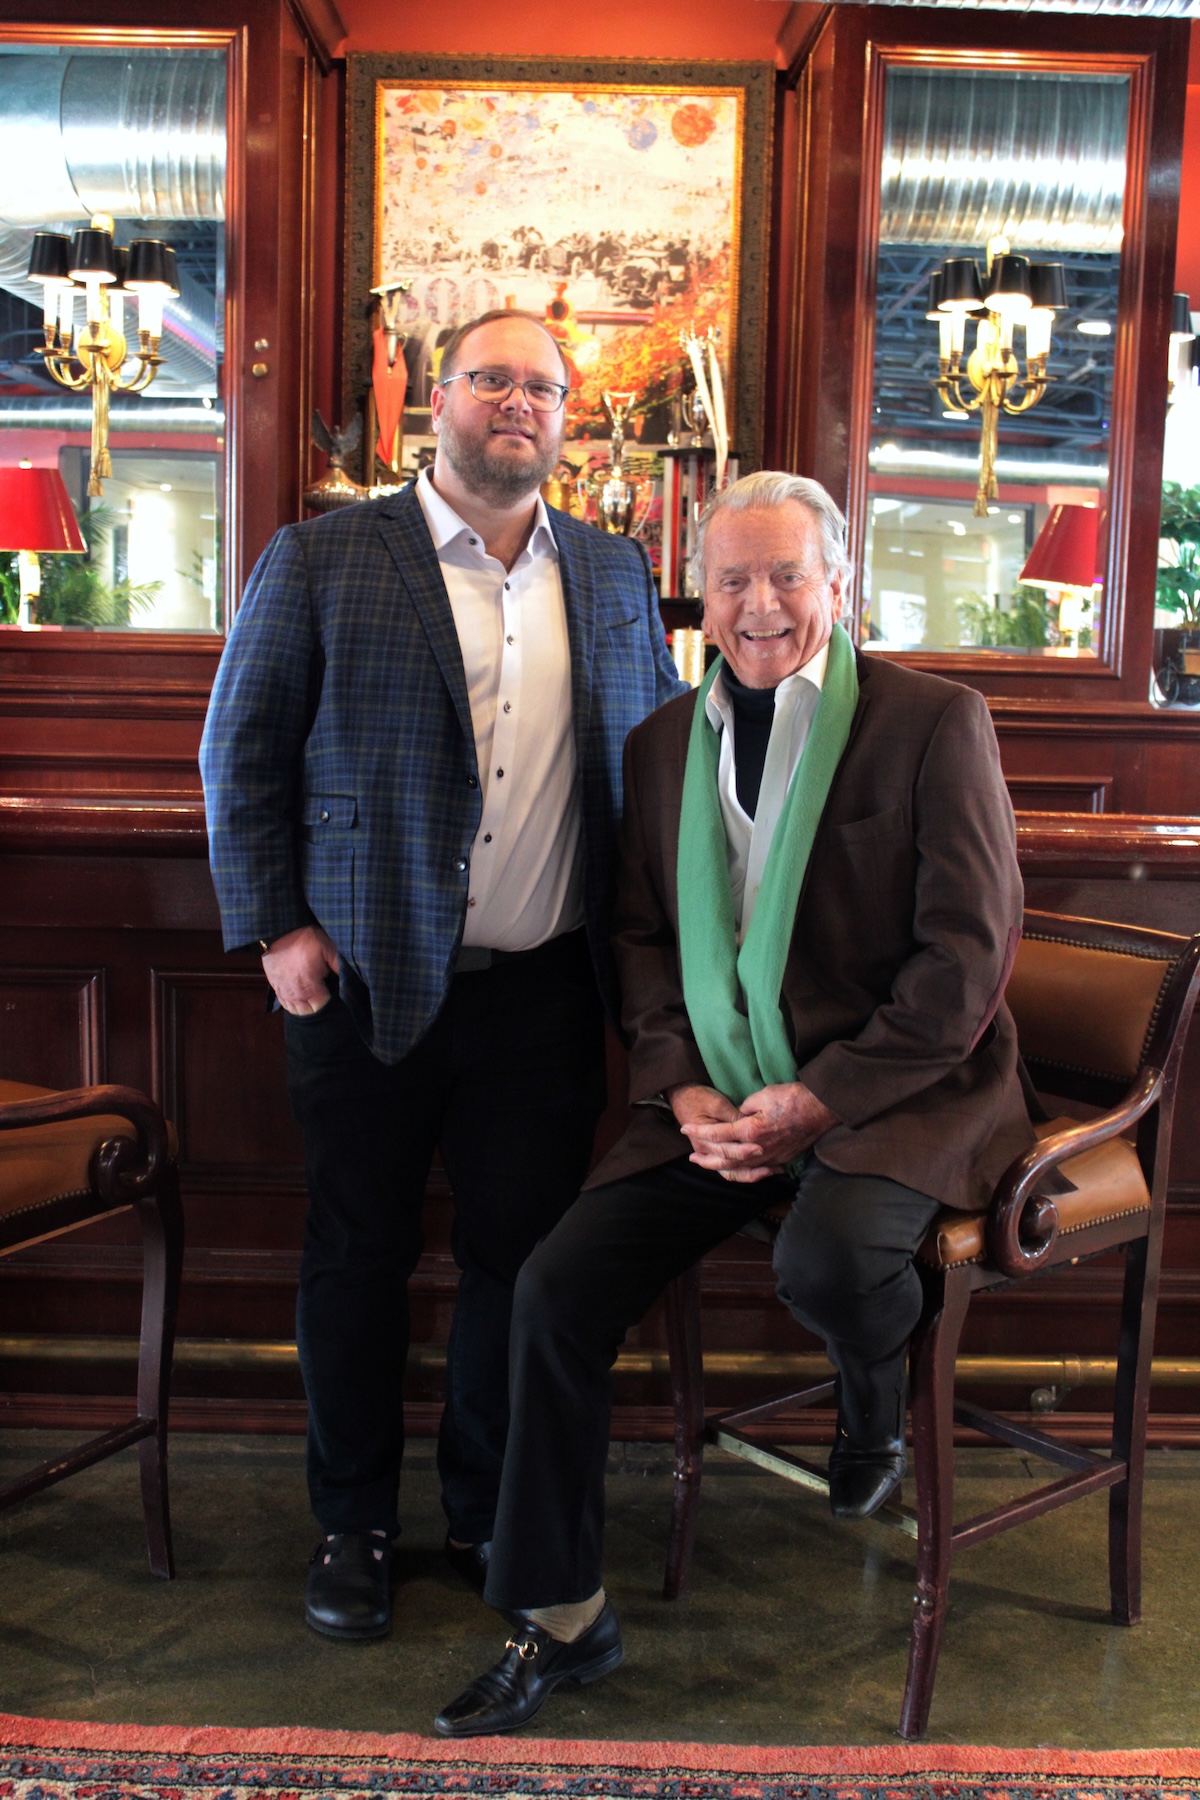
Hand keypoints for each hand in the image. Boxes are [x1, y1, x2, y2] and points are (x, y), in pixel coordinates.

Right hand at [262, 925, 339, 1014]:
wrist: (280, 930)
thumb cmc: (306, 938)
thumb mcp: (328, 947)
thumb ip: (339, 965)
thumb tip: (351, 979)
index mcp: (310, 986)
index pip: (321, 1007)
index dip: (328, 1000)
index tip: (331, 989)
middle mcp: (295, 992)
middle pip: (308, 1012)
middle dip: (317, 1005)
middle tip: (323, 991)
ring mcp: (283, 990)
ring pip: (295, 1009)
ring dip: (304, 1006)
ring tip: (312, 994)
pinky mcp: (274, 985)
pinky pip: (284, 1002)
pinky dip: (292, 1002)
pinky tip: (299, 995)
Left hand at [682, 1081, 838, 1183]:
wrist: (821, 1109)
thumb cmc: (792, 1098)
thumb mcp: (762, 1095)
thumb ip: (744, 1109)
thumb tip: (736, 1117)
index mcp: (750, 1131)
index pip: (718, 1134)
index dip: (700, 1131)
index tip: (686, 1128)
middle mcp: (758, 1149)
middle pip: (725, 1159)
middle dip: (706, 1158)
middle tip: (692, 1157)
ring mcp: (770, 1157)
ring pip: (740, 1170)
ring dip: (722, 1169)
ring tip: (710, 1166)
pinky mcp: (781, 1159)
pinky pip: (757, 1172)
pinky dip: (744, 1174)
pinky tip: (736, 1171)